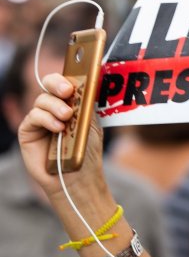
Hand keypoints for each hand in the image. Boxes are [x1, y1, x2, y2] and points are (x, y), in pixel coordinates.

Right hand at [18, 73, 105, 198]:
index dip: (69, 77)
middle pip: (49, 85)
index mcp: (70, 104)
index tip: (78, 78)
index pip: (65, 83)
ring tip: (67, 117)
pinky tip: (58, 128)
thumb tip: (86, 84)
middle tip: (67, 91)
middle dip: (57, 83)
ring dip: (55, 106)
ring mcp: (40, 119)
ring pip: (42, 100)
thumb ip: (86, 106)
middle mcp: (53, 109)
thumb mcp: (91, 126)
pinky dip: (46, 119)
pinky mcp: (28, 131)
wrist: (79, 179)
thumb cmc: (86, 154)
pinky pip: (34, 116)